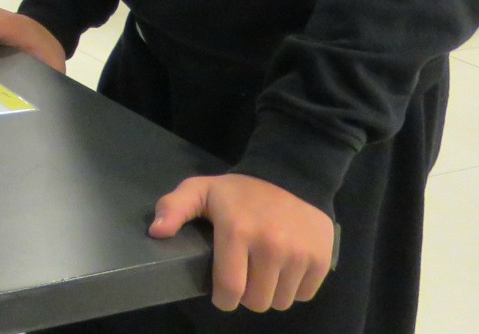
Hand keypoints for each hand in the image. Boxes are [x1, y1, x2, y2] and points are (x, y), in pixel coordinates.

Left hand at [150, 174, 333, 312]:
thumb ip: (174, 208)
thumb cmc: (240, 191)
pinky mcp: (321, 260)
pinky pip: (304, 295)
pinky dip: (293, 288)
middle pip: (256, 302)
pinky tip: (284, 268)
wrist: (292, 176)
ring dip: (270, 293)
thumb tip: (157, 232)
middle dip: (246, 295)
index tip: (221, 292)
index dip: (222, 299)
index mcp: (238, 231)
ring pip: (281, 302)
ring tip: (263, 271)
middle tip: (244, 275)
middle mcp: (271, 246)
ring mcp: (300, 254)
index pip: (230, 290)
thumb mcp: (201, 190)